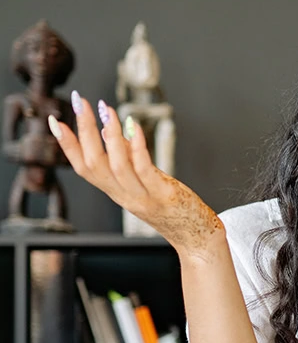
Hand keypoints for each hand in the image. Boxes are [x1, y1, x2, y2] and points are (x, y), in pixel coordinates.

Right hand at [48, 93, 222, 258]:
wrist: (196, 238)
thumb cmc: (172, 209)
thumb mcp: (143, 184)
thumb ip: (127, 162)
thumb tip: (111, 131)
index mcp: (117, 193)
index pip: (83, 169)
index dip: (67, 146)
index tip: (55, 121)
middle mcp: (124, 196)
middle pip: (93, 164)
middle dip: (84, 131)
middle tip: (81, 103)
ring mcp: (143, 197)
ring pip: (115, 166)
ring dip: (109, 135)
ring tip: (106, 110)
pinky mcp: (163, 194)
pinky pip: (144, 169)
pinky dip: (136, 147)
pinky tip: (134, 127)